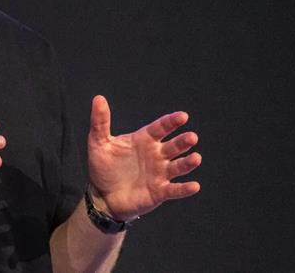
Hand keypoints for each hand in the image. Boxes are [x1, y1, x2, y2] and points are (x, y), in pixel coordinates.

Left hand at [87, 95, 201, 221]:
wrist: (102, 196)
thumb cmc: (103, 167)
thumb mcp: (98, 143)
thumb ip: (100, 122)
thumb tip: (98, 98)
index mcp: (144, 140)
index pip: (160, 128)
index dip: (171, 122)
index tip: (182, 116)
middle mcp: (156, 155)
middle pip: (174, 146)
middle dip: (183, 142)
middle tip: (191, 137)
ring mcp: (160, 174)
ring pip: (178, 166)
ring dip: (188, 163)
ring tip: (196, 158)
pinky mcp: (160, 192)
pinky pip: (175, 189)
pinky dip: (184, 189)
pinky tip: (194, 186)